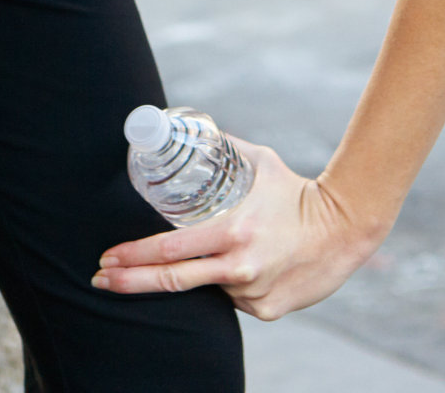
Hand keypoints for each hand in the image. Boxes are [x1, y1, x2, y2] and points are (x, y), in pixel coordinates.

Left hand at [92, 139, 383, 319]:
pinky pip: (233, 298)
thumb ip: (225, 152)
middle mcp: (239, 267)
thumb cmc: (297, 192)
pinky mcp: (264, 310)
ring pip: (207, 288)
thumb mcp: (260, 163)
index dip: (133, 257)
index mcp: (234, 231)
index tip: (106, 258)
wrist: (344, 229)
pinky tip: (248, 265)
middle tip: (99, 278)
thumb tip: (194, 133)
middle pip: (172, 281)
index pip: (171, 251)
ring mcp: (250, 293)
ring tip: (215, 251)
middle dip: (129, 282)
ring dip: (196, 275)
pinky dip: (229, 283)